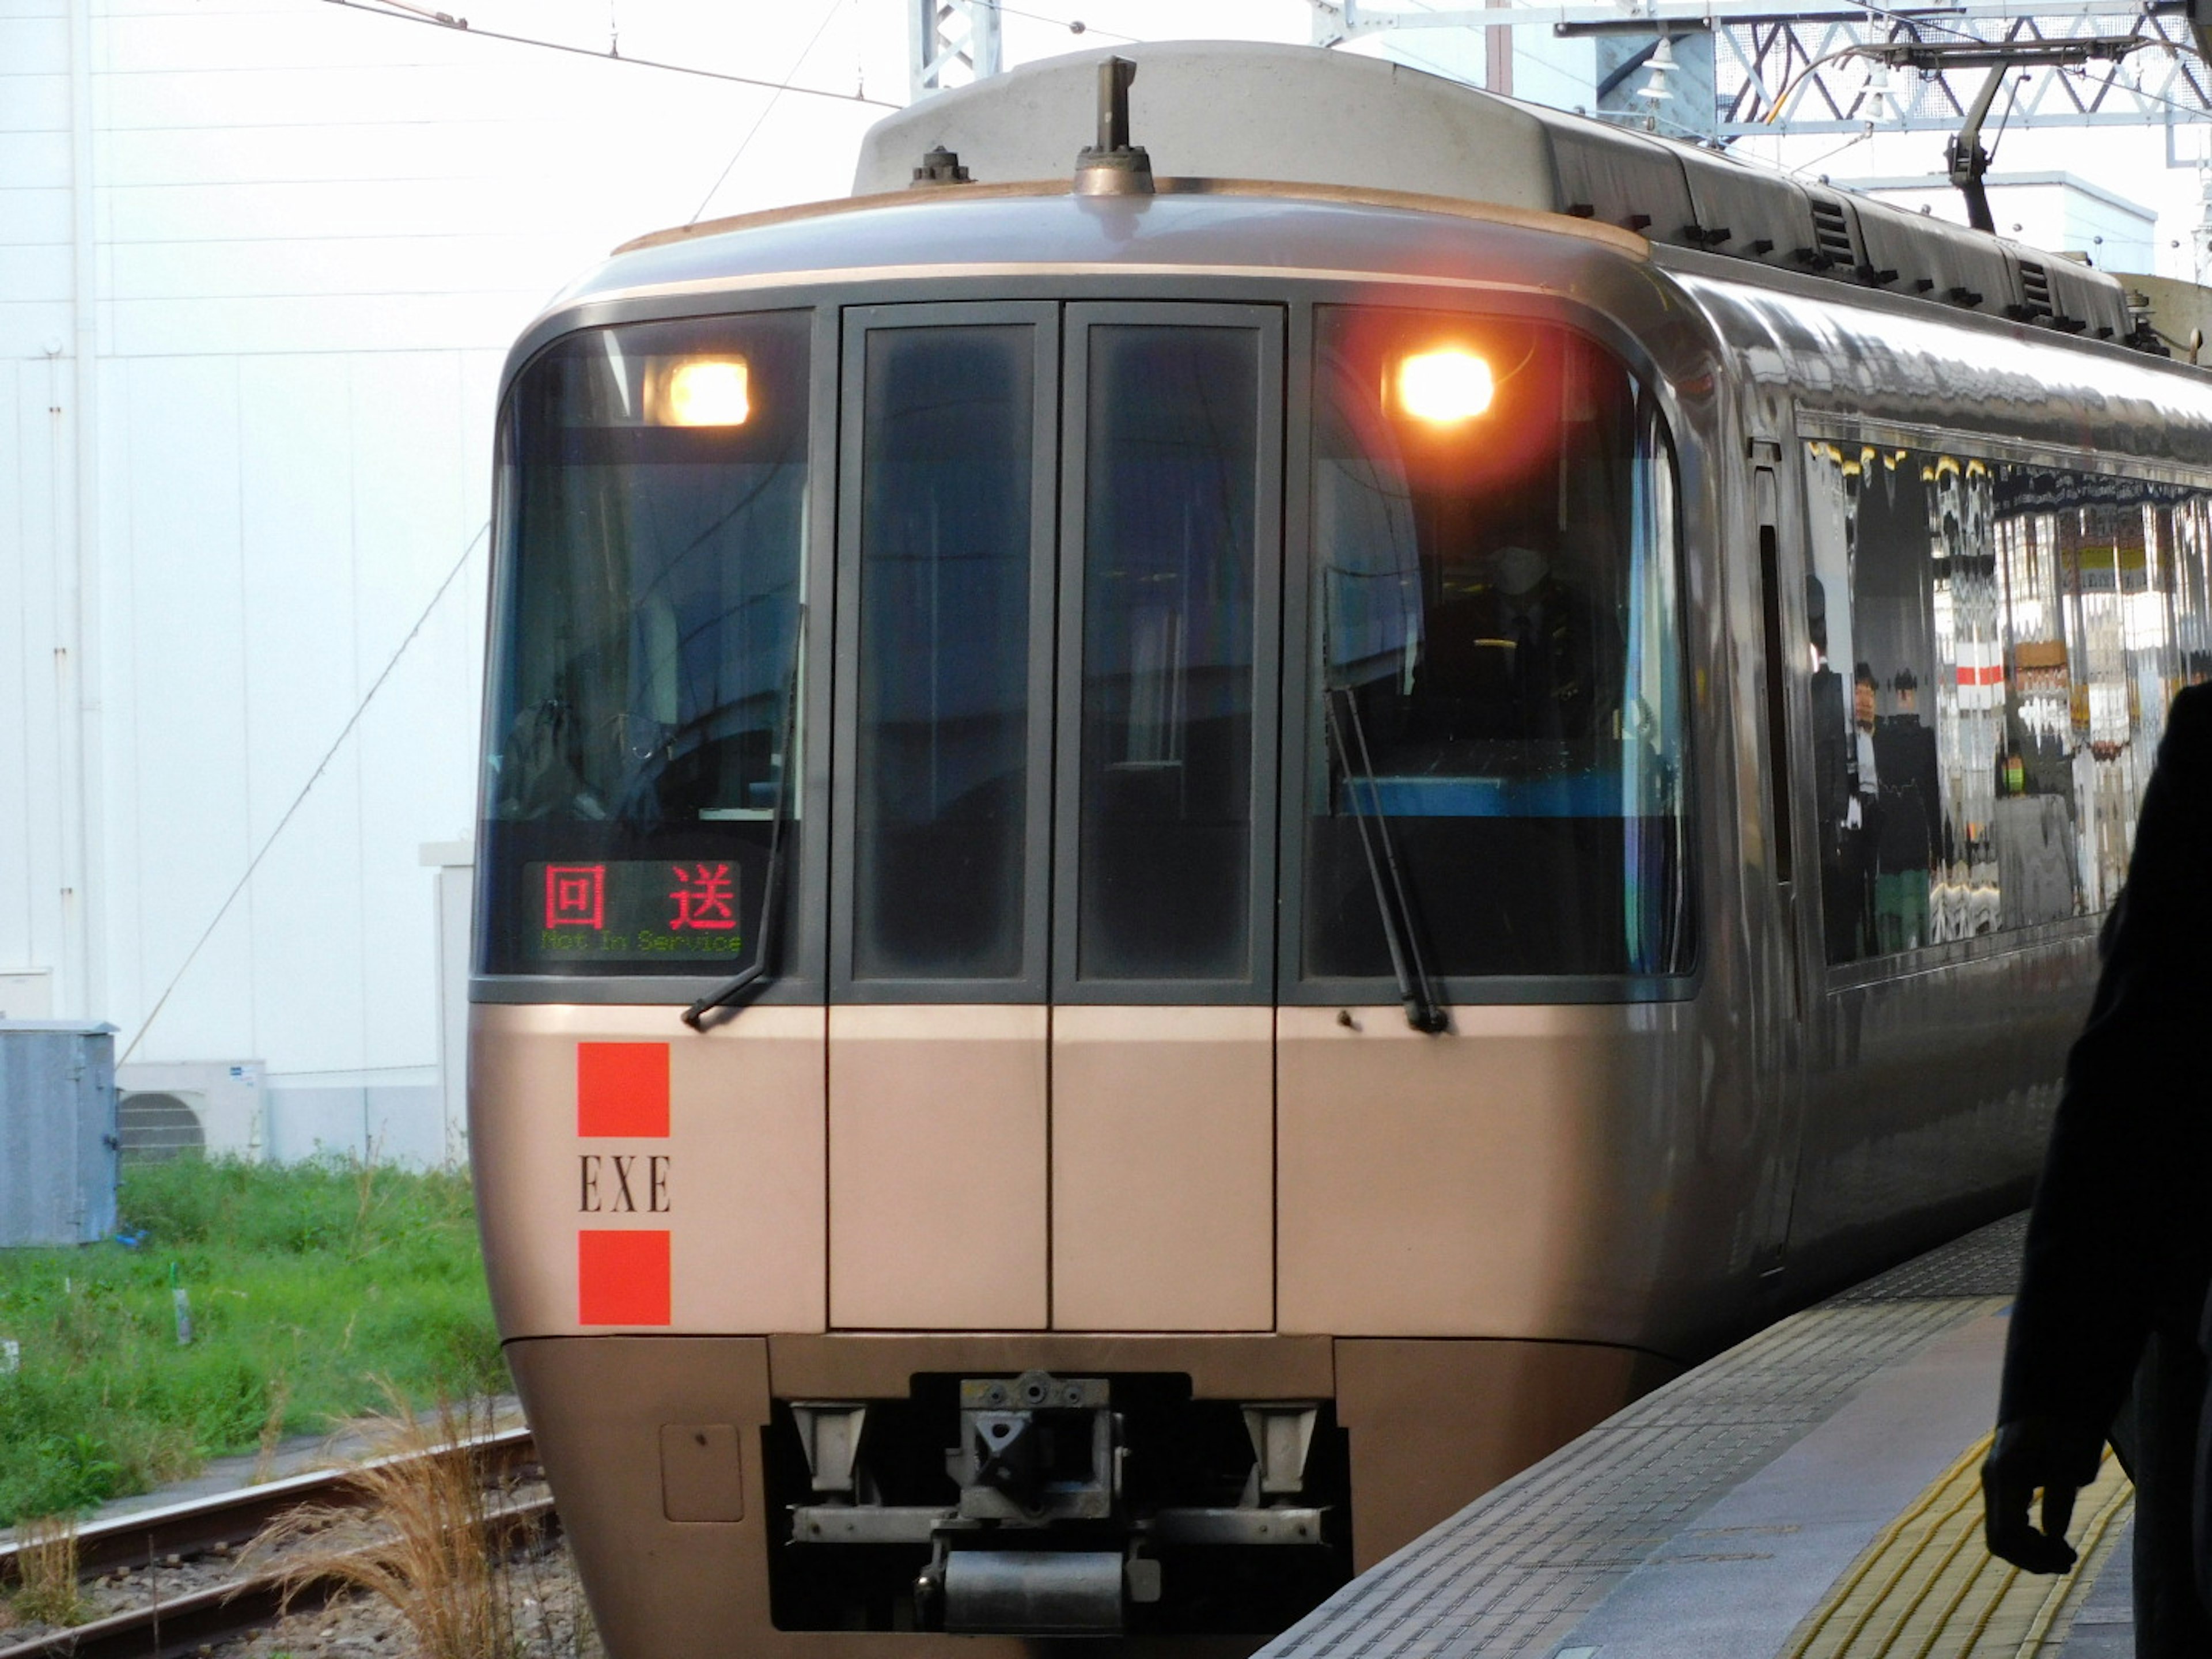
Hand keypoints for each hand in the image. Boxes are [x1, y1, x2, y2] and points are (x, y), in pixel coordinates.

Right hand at [1982, 1417, 2097, 1572]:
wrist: (2051, 1404)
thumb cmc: (2065, 1428)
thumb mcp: (2071, 1460)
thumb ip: (2060, 1495)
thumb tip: (2053, 1534)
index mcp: (2005, 1475)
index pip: (2006, 1532)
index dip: (2034, 1555)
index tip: (2066, 1557)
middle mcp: (1993, 1483)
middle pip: (2000, 1541)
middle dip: (2033, 1559)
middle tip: (2069, 1561)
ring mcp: (1996, 1486)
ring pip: (2000, 1537)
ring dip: (2031, 1553)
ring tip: (2065, 1555)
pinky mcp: (2004, 1488)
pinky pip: (2006, 1525)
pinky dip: (2028, 1541)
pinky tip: (2052, 1540)